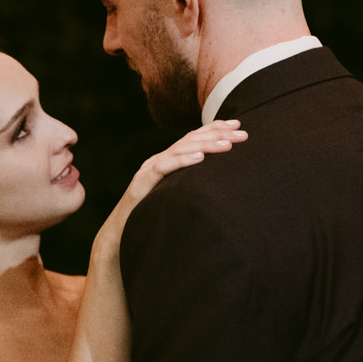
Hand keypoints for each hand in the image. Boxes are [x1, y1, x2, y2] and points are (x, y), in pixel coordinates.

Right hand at [116, 121, 247, 215]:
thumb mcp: (176, 198)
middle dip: (218, 134)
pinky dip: (183, 161)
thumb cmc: (150, 218)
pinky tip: (201, 158)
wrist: (119, 236)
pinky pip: (164, 167)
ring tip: (228, 145)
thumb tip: (221, 188)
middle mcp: (159, 160)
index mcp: (169, 162)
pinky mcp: (143, 182)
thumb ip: (192, 187)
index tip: (239, 125)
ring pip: (180, 150)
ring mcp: (150, 169)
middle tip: (243, 133)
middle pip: (191, 140)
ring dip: (206, 145)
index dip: (215, 129)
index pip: (194, 139)